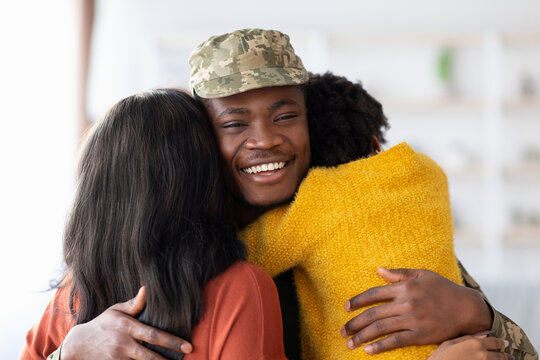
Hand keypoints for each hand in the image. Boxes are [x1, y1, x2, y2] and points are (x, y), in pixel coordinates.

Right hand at [61, 287, 192, 359]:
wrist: (77, 345)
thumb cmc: (102, 324)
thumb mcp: (116, 311)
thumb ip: (134, 304)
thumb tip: (148, 288)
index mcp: (127, 327)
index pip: (153, 334)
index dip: (171, 341)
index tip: (187, 346)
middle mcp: (123, 343)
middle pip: (150, 355)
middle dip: (168, 359)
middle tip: (187, 357)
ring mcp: (118, 357)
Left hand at [340, 268, 492, 354]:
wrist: (467, 308)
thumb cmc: (444, 289)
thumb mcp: (422, 274)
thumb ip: (399, 274)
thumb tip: (378, 270)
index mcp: (404, 288)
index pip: (374, 294)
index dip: (357, 301)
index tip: (346, 307)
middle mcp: (406, 303)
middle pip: (373, 314)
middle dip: (354, 323)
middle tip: (342, 331)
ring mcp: (412, 320)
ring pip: (380, 329)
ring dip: (362, 337)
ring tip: (349, 343)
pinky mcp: (420, 335)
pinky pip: (396, 342)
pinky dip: (380, 346)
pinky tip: (368, 350)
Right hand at [429, 335, 513, 359]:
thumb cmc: (441, 357)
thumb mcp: (451, 342)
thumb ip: (469, 337)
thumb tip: (484, 333)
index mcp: (475, 344)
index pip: (495, 342)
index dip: (501, 342)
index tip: (505, 343)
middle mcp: (482, 355)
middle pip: (500, 355)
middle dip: (506, 355)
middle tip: (510, 355)